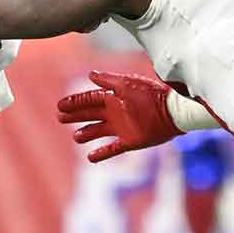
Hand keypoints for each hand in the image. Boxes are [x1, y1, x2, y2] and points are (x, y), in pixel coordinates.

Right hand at [56, 70, 179, 162]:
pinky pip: (113, 149)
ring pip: (99, 131)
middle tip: (60, 118)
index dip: (75, 101)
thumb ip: (109, 80)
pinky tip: (90, 157)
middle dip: (76, 115)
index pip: (90, 99)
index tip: (60, 105)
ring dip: (87, 133)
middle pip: (91, 114)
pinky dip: (102, 154)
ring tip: (76, 137)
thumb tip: (90, 74)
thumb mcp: (128, 84)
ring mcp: (122, 127)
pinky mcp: (130, 141)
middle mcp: (116, 112)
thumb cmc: (152, 95)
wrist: (173, 111)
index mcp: (115, 97)